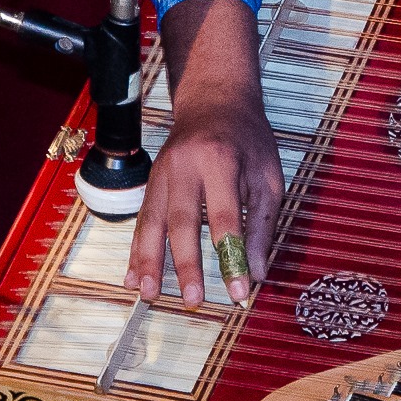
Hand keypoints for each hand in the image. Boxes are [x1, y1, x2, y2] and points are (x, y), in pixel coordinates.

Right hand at [125, 0, 282, 307]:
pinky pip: (141, 220)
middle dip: (185, 264)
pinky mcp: (151, 181)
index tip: (237, 290)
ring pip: (152, 223)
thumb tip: (257, 272)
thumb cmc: (248, 140)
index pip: (226, 217)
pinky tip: (132, 276)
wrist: (213, 100)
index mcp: (221, 161)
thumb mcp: (268, 176)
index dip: (230, 257)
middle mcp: (185, 167)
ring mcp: (162, 173)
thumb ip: (263, 224)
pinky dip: (136, 250)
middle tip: (192, 299)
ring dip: (149, 262)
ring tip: (149, 295)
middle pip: (182, 221)